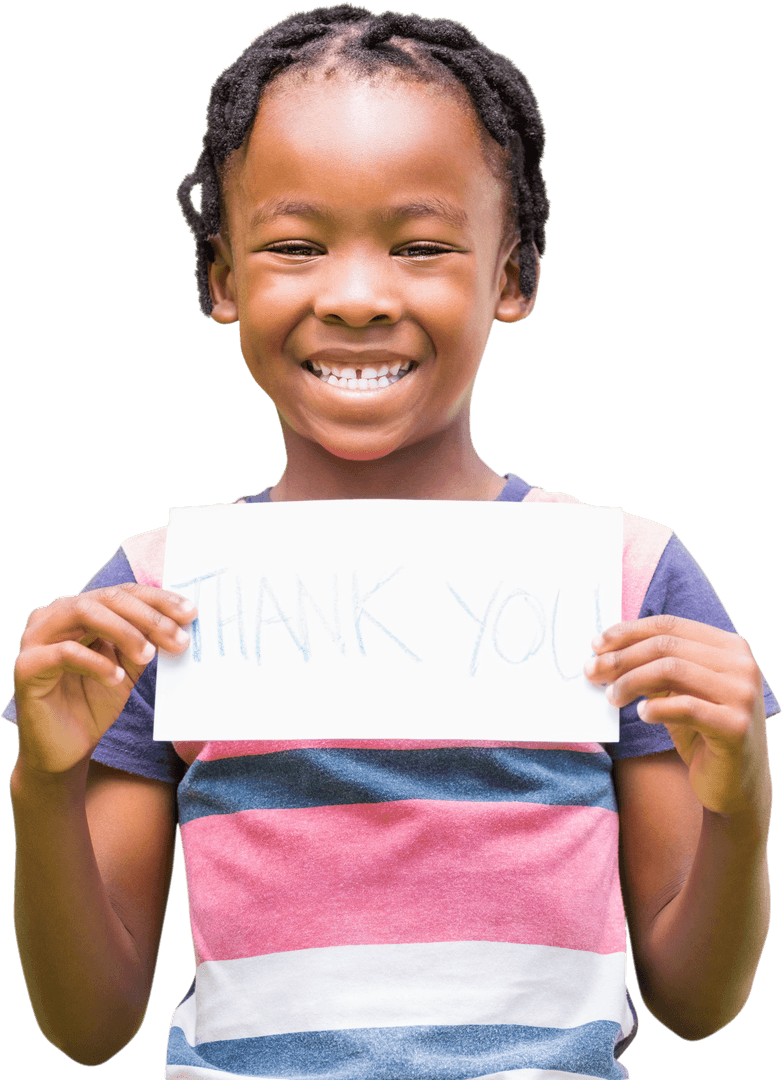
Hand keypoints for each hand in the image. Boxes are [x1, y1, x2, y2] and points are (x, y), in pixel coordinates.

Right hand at [13, 583, 197, 776]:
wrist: (67, 747)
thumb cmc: (95, 701)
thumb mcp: (129, 665)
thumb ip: (147, 640)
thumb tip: (182, 622)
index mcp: (79, 609)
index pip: (123, 592)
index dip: (158, 601)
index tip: (190, 614)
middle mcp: (55, 615)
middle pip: (107, 598)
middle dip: (149, 616)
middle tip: (178, 638)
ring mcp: (36, 637)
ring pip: (84, 613)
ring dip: (124, 631)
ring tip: (148, 656)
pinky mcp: (26, 666)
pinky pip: (64, 652)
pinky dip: (96, 662)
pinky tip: (115, 677)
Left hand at [584, 614, 770, 819]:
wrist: (734, 783)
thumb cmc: (702, 732)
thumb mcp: (677, 691)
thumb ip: (653, 667)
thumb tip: (605, 651)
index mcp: (730, 646)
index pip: (670, 625)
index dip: (628, 632)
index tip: (597, 644)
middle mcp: (742, 665)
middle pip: (666, 645)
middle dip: (621, 657)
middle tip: (592, 672)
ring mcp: (743, 694)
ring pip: (671, 669)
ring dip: (631, 681)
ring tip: (612, 697)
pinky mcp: (735, 726)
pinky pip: (684, 707)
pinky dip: (655, 708)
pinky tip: (641, 714)